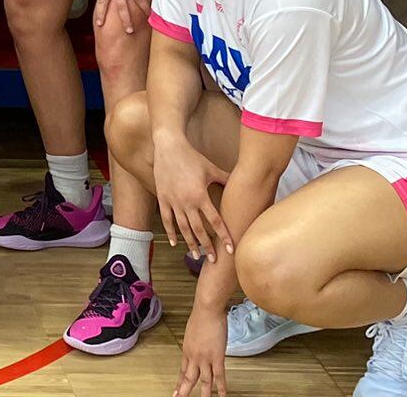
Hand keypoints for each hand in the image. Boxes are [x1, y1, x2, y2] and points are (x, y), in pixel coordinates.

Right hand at [155, 132, 232, 262]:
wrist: (169, 146)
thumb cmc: (192, 157)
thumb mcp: (211, 168)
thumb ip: (226, 179)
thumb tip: (244, 184)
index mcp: (200, 195)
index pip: (215, 221)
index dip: (224, 236)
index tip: (231, 250)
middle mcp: (186, 201)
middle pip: (199, 229)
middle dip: (207, 246)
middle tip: (213, 260)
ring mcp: (173, 201)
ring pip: (183, 228)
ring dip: (190, 243)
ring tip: (196, 255)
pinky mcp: (163, 198)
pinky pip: (167, 220)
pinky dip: (171, 233)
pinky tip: (175, 243)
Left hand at [175, 307, 230, 396]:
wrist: (207, 309)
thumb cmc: (201, 316)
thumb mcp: (193, 332)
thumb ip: (195, 343)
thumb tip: (199, 346)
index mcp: (187, 350)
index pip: (182, 370)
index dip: (180, 382)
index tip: (176, 391)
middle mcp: (193, 356)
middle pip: (189, 378)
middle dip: (184, 391)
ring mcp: (205, 358)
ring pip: (204, 381)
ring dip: (204, 394)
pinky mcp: (217, 357)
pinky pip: (219, 376)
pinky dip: (220, 388)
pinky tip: (221, 396)